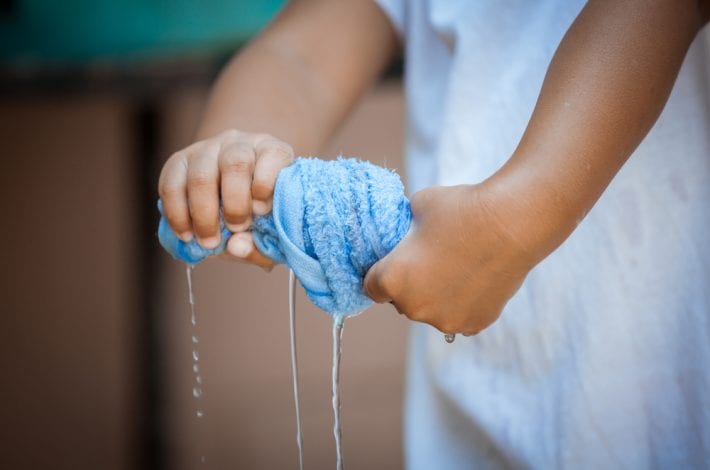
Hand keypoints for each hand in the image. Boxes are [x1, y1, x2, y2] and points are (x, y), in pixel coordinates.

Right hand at [158, 129, 293, 268]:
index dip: (266, 182)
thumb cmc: (258, 216)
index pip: (273, 156)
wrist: (232, 202)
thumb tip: (236, 245)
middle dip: (235, 203)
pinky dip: (177, 214)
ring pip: (201, 174)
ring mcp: (207, 149)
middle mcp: (240, 144)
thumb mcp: (270, 233)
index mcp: (272, 153)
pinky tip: (186, 234)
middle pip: (235, 163)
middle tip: (235, 229)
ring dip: (203, 214)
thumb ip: (260, 244)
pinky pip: (170, 184)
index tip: (261, 211)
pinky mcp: (180, 161)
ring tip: (208, 242)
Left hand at [364, 183, 538, 334]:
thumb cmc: (461, 210)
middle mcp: (414, 307)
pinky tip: (475, 278)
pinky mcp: (474, 324)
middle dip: (411, 284)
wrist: (511, 223)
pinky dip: (463, 302)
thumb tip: (407, 233)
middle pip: (402, 301)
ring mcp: (445, 320)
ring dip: (437, 296)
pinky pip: (459, 316)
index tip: (394, 262)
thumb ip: (404, 229)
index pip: (371, 286)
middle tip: (431, 260)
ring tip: (458, 267)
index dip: (381, 272)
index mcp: (393, 280)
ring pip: (432, 311)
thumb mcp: (417, 207)